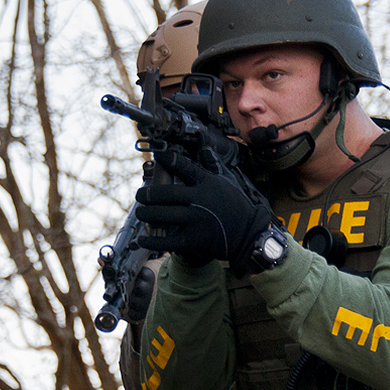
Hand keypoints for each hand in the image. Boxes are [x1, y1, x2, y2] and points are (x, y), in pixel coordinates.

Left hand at [135, 152, 274, 269]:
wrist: (249, 234)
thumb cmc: (236, 207)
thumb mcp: (226, 183)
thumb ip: (212, 166)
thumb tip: (205, 149)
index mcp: (207, 183)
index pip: (184, 166)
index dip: (168, 160)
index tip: (158, 157)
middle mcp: (200, 200)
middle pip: (166, 193)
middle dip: (147, 194)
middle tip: (139, 195)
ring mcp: (197, 220)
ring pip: (163, 215)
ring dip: (147, 214)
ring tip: (141, 212)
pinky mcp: (195, 240)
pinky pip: (168, 240)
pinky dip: (153, 240)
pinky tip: (144, 239)